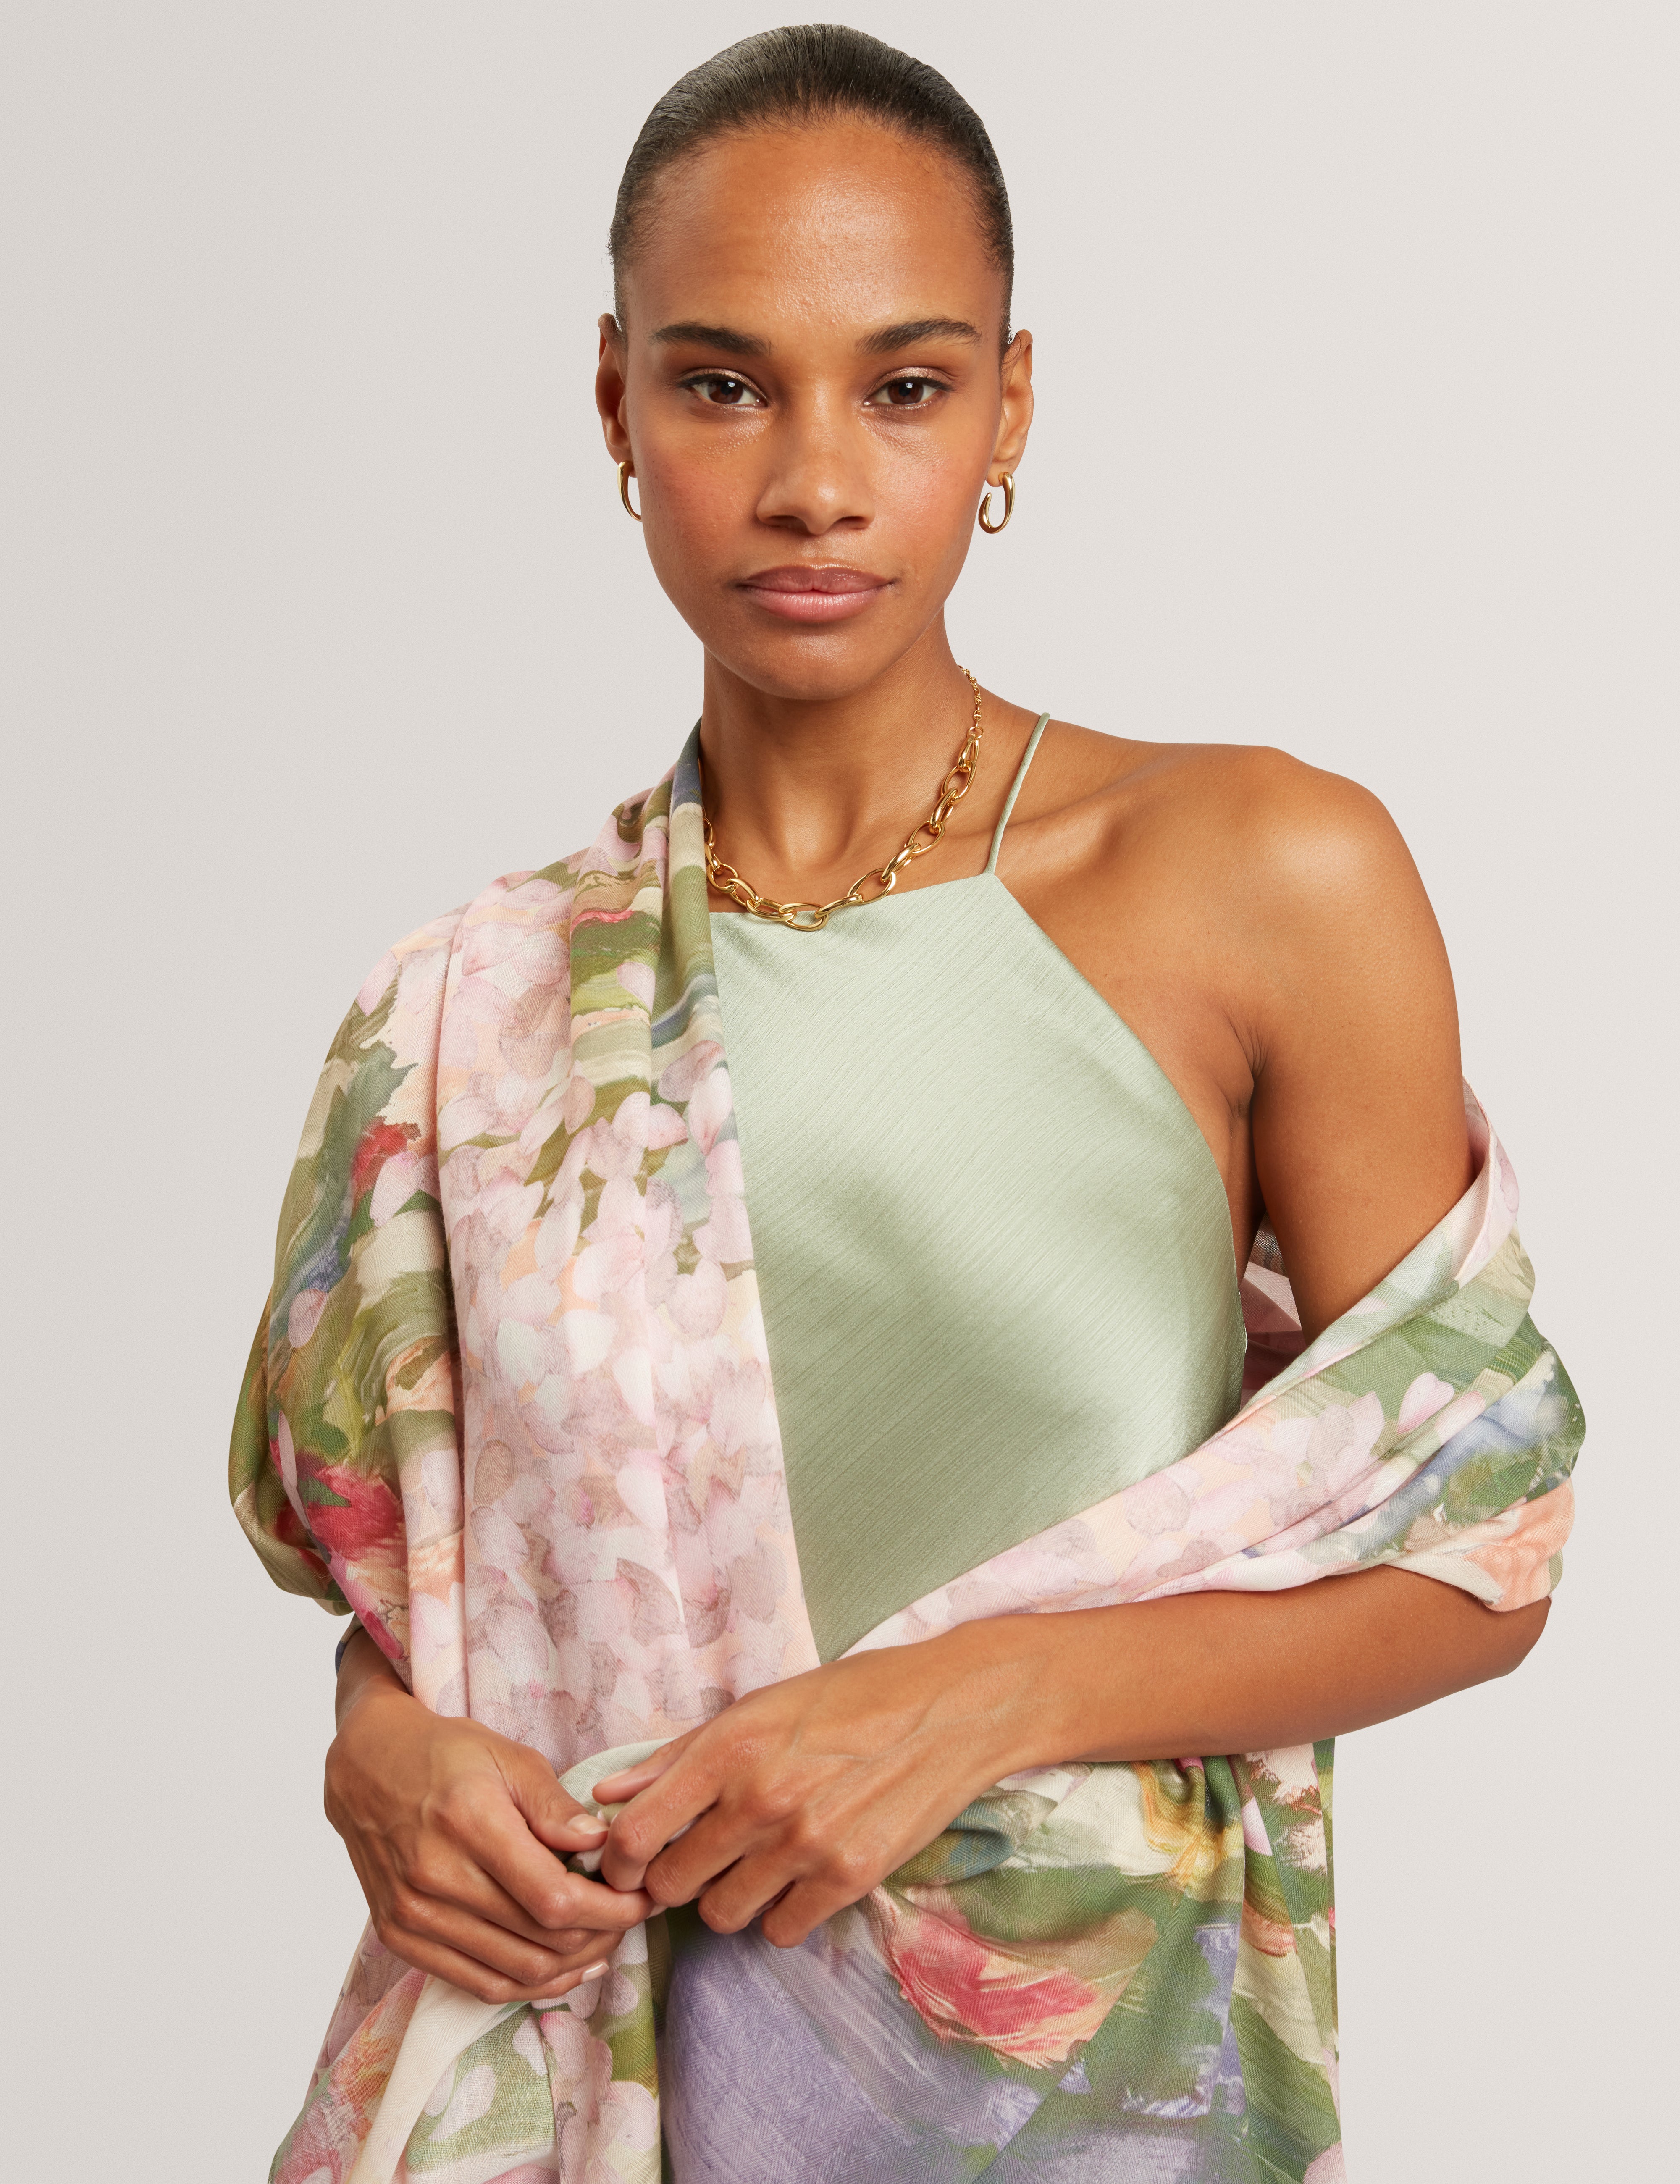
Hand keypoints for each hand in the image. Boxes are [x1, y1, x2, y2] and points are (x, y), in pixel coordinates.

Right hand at [325, 1630, 652, 2003]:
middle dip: (602, 1937)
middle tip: (631, 1919)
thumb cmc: (446, 1754)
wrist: (366, 1768)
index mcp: (469, 1825)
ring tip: (605, 1943)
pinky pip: (477, 1985)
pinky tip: (563, 1970)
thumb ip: (554, 1806)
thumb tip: (601, 1845)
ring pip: (515, 1972)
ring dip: (571, 1966)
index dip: (609, 1911)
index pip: (553, 1899)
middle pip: (540, 1940)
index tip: (642, 1899)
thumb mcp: (509, 1757)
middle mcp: (435, 1878)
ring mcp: (412, 1915)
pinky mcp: (399, 1937)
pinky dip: (528, 1986)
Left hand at [592, 1633, 1025, 1947]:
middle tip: (702, 1856)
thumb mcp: (759, 1706)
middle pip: (672, 1884)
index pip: (634, 1834)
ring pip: (722, 1915)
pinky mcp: (849, 1878)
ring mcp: (805, 1844)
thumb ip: (679, 1755)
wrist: (949, 1709)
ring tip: (757, 1863)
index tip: (628, 1861)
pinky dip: (782, 1913)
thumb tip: (609, 1795)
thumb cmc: (851, 1697)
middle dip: (676, 1877)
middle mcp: (759, 1800)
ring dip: (729, 1897)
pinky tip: (800, 1877)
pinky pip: (781, 1931)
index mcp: (728, 1749)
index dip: (618, 1859)